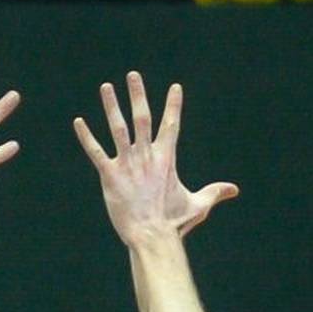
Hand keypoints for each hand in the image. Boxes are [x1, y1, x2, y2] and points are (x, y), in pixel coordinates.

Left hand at [73, 72, 238, 245]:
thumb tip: (234, 189)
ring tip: (106, 87)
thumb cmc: (174, 223)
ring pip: (118, 129)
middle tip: (133, 75)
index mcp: (166, 160)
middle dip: (138, 96)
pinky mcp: (110, 175)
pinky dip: (86, 136)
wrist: (152, 236)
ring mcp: (127, 164)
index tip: (175, 86)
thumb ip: (214, 192)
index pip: (171, 126)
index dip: (173, 106)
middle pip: (142, 119)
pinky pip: (95, 151)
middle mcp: (147, 157)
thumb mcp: (198, 205)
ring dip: (111, 107)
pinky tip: (78, 121)